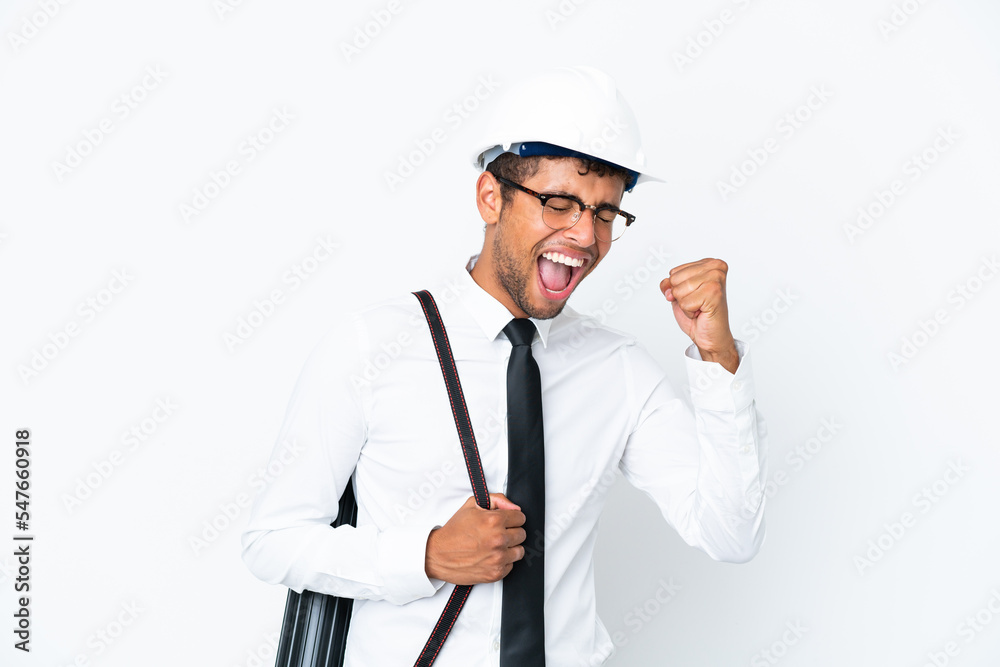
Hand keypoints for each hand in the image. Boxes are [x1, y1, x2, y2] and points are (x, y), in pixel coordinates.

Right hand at [424, 493, 525, 584]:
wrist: (438, 554)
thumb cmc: (454, 531)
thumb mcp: (472, 505)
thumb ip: (497, 500)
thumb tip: (514, 508)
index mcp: (494, 521)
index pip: (520, 517)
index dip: (512, 518)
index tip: (504, 521)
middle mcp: (498, 539)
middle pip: (522, 534)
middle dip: (511, 532)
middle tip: (497, 533)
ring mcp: (498, 558)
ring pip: (520, 551)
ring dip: (510, 548)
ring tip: (495, 546)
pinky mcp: (496, 573)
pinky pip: (511, 565)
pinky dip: (503, 561)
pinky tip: (490, 556)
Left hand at [660, 258, 738, 372]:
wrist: (711, 336)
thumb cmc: (698, 315)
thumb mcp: (678, 294)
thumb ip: (669, 284)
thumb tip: (666, 286)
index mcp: (708, 263)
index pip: (673, 272)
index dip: (677, 288)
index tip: (693, 296)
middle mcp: (715, 268)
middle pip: (674, 279)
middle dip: (681, 296)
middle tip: (696, 303)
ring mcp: (716, 279)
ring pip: (678, 290)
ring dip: (685, 304)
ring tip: (699, 307)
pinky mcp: (714, 293)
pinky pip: (684, 303)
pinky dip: (689, 312)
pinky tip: (702, 312)